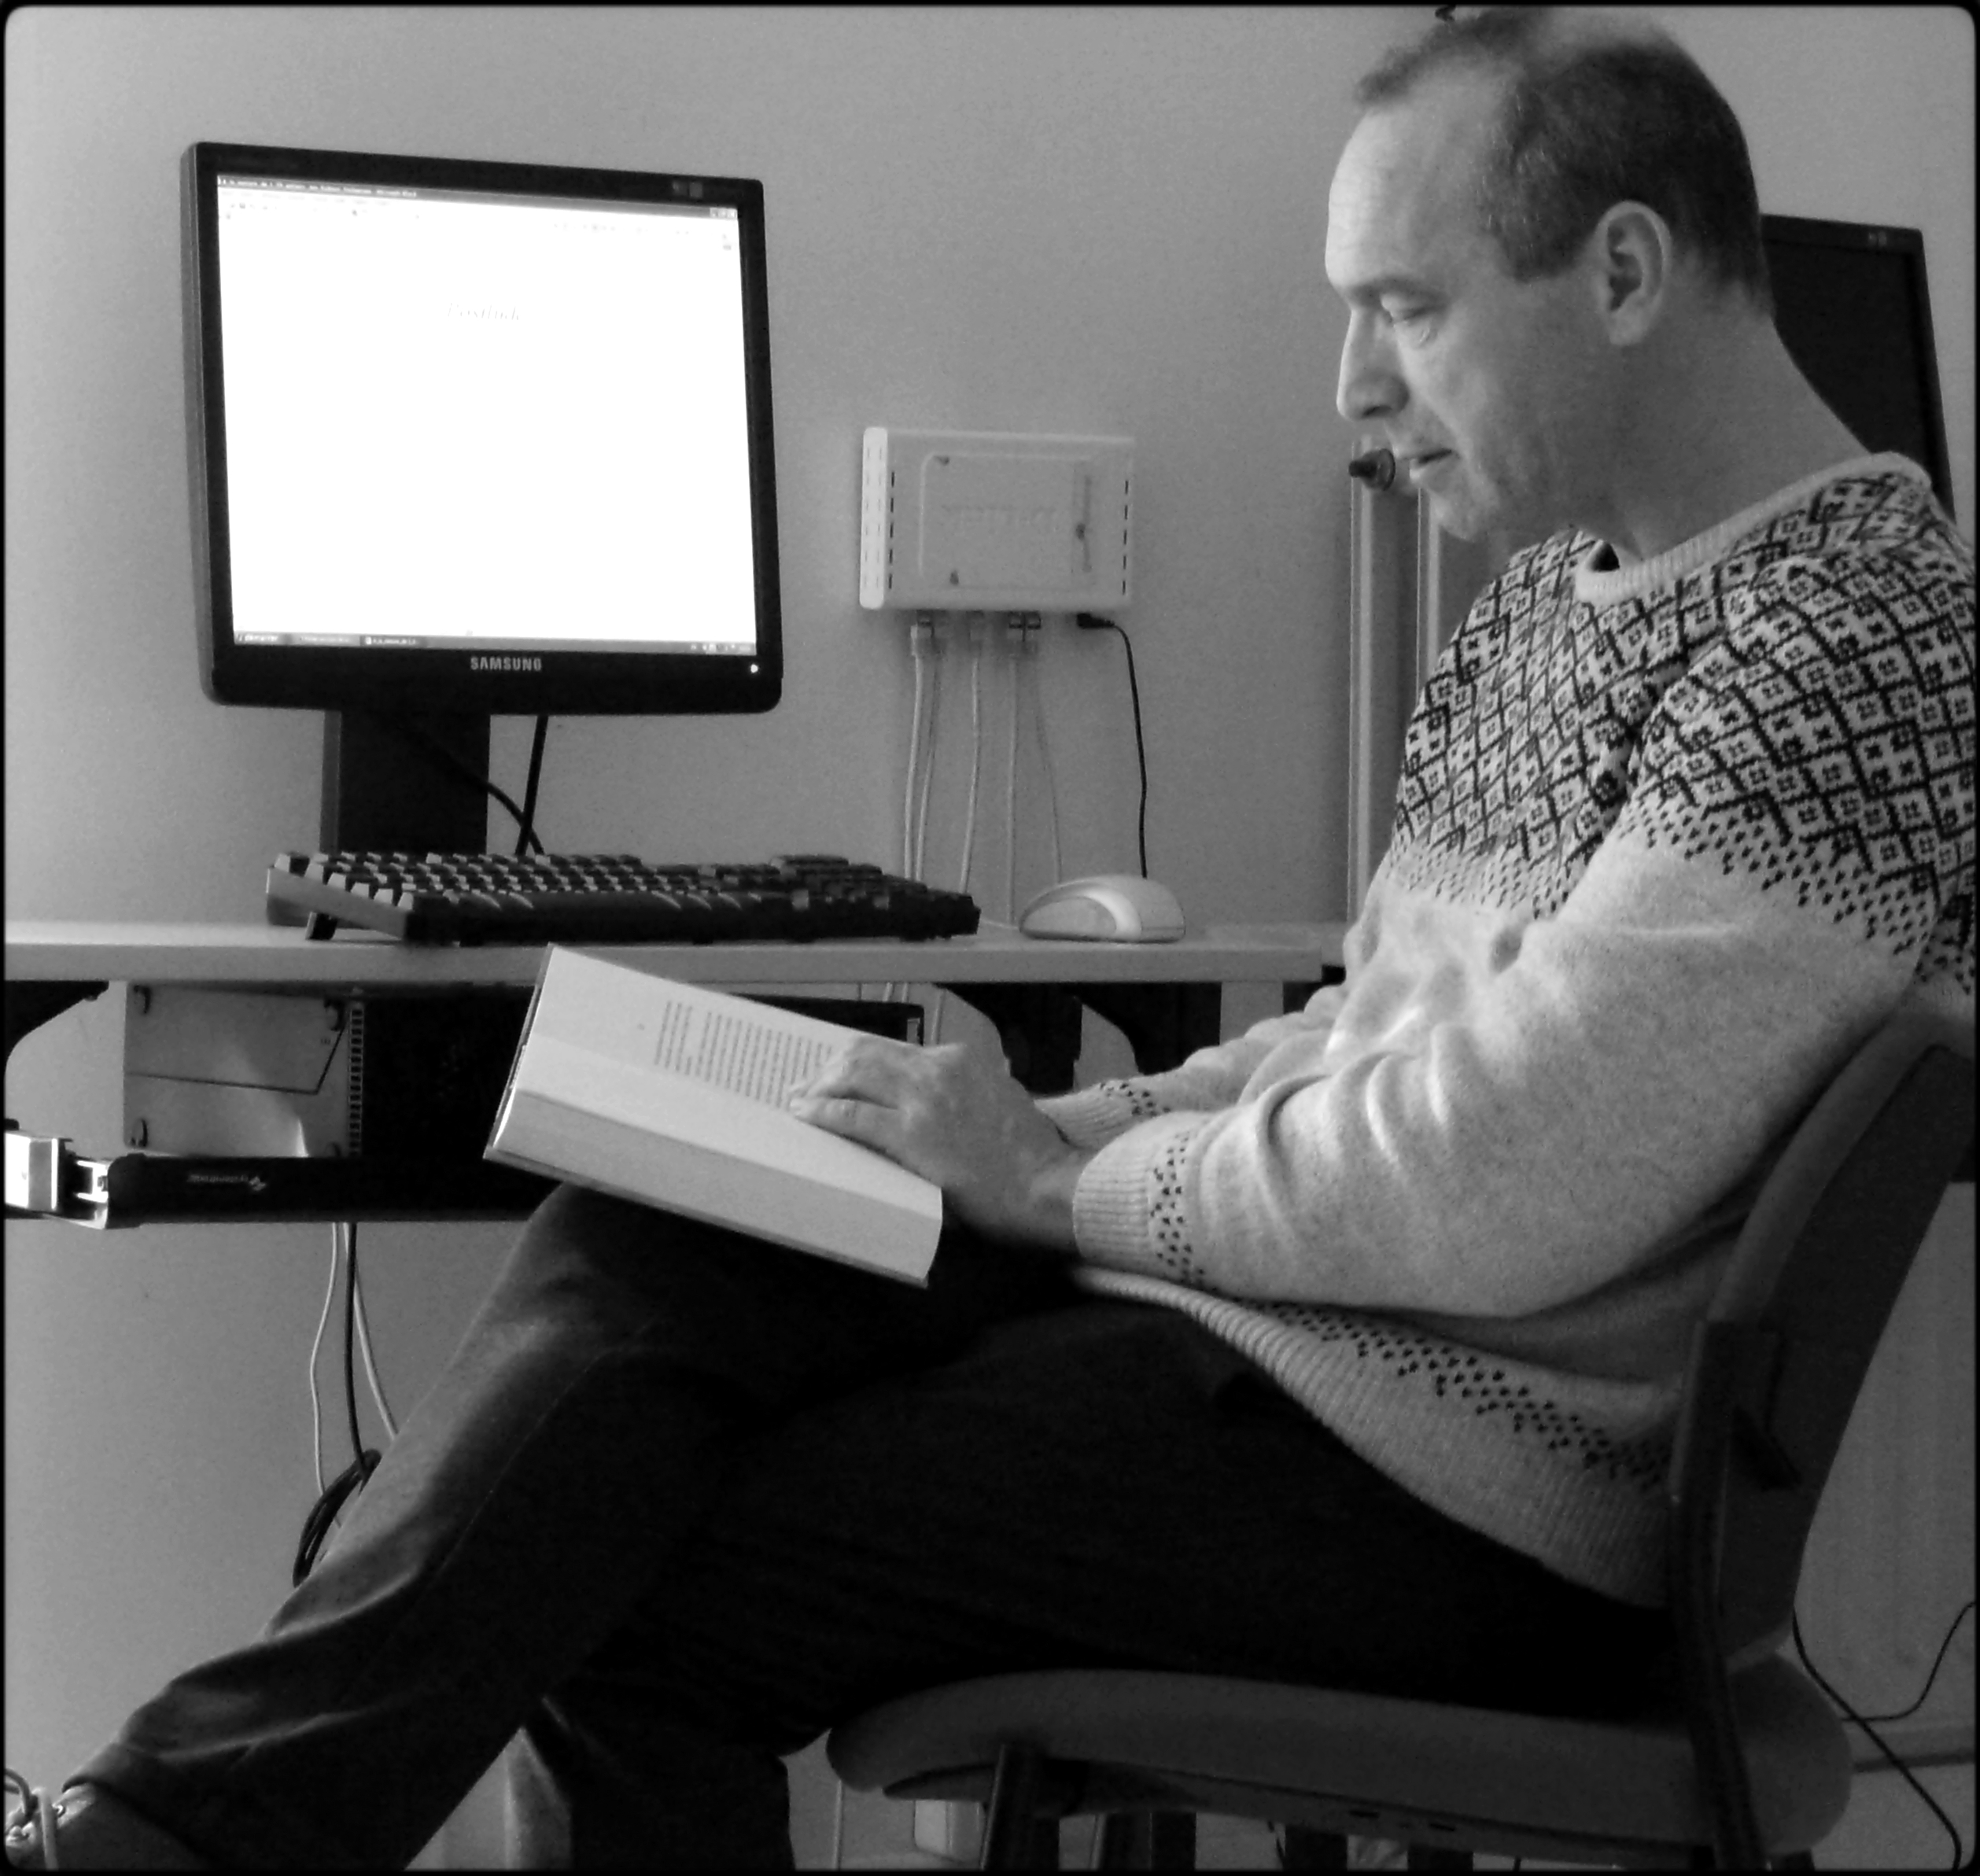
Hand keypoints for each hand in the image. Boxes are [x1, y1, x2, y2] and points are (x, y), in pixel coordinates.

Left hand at [787, 1037, 1088, 1251]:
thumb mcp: (1005, 1104)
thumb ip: (974, 1094)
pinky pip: (851, 1116)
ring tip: (799, 1101)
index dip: (863, 1061)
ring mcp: (922, 1100)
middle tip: (807, 1086)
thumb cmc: (1032, 1158)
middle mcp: (939, 1069)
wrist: (1049, 1186)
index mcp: (961, 1060)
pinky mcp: (910, 1135)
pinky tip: (806, 1118)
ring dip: (818, 1087)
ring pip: (851, 1075)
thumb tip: (950, 1107)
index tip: (846, 1074)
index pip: (896, 1050)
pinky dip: (822, 1114)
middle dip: (830, 1068)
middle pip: (865, 1053)